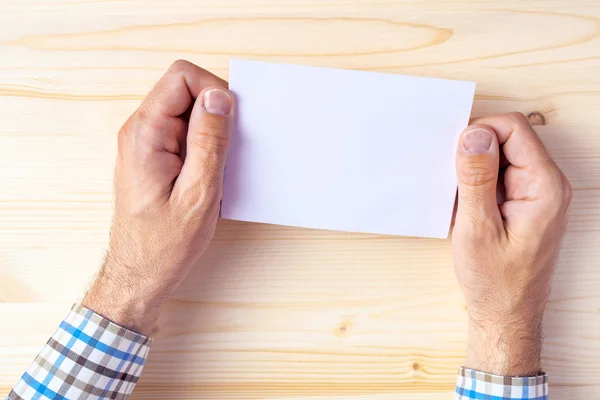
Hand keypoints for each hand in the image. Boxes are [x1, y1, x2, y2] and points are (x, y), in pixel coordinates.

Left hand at [82, 60, 233, 334]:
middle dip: (215, 114)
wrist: (139, 275)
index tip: (230, 124)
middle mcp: (140, 131)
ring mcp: (146, 143)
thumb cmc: (164, 244)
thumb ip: (210, 141)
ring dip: (212, 133)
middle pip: (185, 91)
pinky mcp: (155, 156)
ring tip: (218, 169)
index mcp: (145, 134)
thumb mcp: (198, 193)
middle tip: (227, 151)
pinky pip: (185, 133)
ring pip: (188, 112)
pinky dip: (205, 146)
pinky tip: (211, 175)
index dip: (214, 91)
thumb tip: (220, 97)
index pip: (181, 76)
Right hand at [452, 112, 570, 375]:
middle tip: (456, 183)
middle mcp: (547, 184)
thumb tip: (473, 134)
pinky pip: (500, 175)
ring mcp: (538, 193)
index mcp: (544, 186)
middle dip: (475, 152)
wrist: (506, 315)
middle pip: (509, 139)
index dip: (480, 133)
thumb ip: (476, 178)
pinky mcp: (526, 203)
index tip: (455, 156)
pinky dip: (479, 184)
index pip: (514, 128)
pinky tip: (468, 208)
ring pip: (502, 156)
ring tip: (462, 201)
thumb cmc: (495, 281)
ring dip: (475, 170)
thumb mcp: (477, 228)